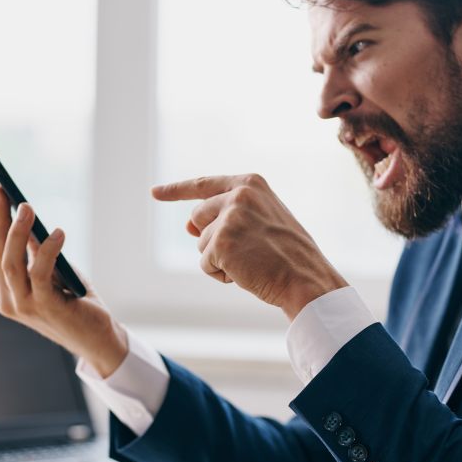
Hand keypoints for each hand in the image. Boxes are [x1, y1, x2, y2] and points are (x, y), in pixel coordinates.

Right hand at [0, 187, 128, 377]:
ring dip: (17, 230)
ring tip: (27, 208)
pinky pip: (40, 271)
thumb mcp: (49, 269)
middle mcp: (6, 300)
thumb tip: (26, 215)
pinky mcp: (45, 306)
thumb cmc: (72, 300)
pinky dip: (47, 249)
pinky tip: (59, 233)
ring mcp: (23, 305)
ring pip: (11, 262)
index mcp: (1, 291)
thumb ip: (34, 249)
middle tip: (4, 193)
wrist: (95, 336)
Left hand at [152, 174, 347, 319]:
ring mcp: (229, 217)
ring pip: (201, 242)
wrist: (306, 277)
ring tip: (252, 262)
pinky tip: (246, 273)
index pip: (203, 184)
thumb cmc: (287, 253)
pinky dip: (221, 274)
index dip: (176, 190)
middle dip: (212, 238)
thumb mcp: (259, 223)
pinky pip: (205, 263)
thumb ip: (226, 216)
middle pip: (197, 217)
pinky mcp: (221, 242)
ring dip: (219, 259)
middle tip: (246, 251)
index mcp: (250, 183)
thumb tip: (187, 226)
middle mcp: (238, 194)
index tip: (155, 192)